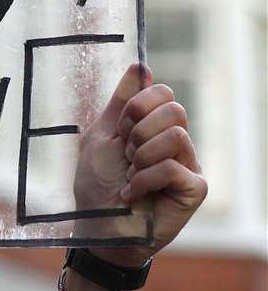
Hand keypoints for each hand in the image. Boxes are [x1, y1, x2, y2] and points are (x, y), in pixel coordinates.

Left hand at [73, 63, 206, 266]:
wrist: (95, 225)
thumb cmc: (96, 185)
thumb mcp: (102, 136)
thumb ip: (121, 102)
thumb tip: (141, 66)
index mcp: (155, 127)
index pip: (163, 92)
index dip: (137, 107)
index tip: (121, 131)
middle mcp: (177, 143)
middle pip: (174, 109)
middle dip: (138, 132)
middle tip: (126, 157)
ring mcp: (189, 165)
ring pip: (175, 135)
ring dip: (141, 157)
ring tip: (130, 176)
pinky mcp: (194, 189)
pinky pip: (172, 167)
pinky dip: (143, 180)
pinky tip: (133, 194)